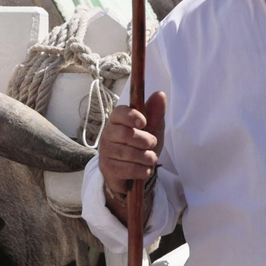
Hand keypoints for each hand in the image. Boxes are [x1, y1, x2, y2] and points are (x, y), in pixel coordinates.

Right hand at [98, 93, 166, 223]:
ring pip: (129, 153)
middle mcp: (108, 133)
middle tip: (151, 144)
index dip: (132, 116)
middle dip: (146, 141)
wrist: (134, 172)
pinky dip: (142, 170)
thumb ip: (156, 113)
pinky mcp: (107, 168)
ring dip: (147, 157)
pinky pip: (129, 169)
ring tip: (150, 158)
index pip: (119, 112)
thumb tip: (160, 94)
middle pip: (126, 134)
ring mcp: (105, 151)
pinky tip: (144, 169)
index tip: (143, 122)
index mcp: (117, 120)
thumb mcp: (153, 129)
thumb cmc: (142, 146)